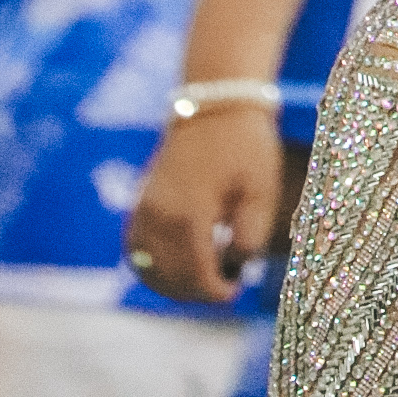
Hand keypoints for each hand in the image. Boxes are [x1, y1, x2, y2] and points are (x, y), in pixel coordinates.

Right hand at [125, 108, 282, 305]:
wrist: (218, 104)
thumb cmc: (246, 146)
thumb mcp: (262, 190)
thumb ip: (251, 237)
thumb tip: (237, 269)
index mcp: (190, 213)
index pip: (196, 276)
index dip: (216, 293)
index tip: (235, 290)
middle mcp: (160, 215)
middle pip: (170, 278)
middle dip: (197, 292)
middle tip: (223, 285)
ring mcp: (145, 208)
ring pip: (147, 269)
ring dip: (172, 284)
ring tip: (202, 278)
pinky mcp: (140, 202)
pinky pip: (135, 249)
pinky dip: (151, 266)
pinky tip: (175, 266)